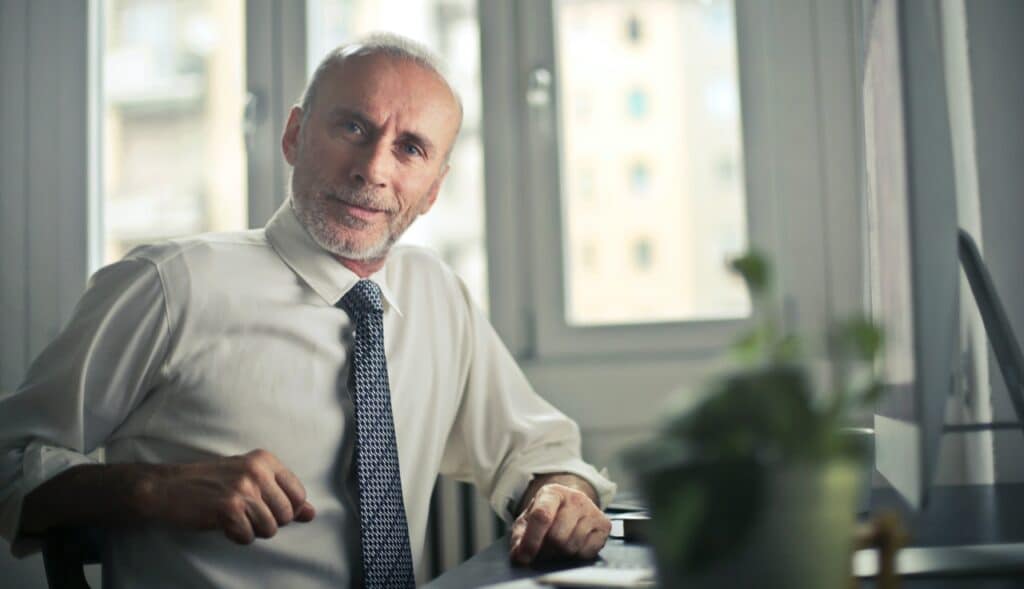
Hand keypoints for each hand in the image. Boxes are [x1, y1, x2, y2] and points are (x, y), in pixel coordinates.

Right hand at [138, 449, 315, 543]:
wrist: (167, 487)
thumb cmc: (210, 484)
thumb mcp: (249, 480)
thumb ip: (283, 495)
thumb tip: (312, 514)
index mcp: (266, 460)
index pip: (299, 494)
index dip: (286, 509)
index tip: (265, 507)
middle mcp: (258, 471)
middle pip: (286, 515)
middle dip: (268, 522)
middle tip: (244, 513)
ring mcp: (244, 488)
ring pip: (270, 528)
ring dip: (251, 530)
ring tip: (233, 517)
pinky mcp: (229, 508)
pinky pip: (248, 536)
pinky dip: (236, 536)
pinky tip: (223, 523)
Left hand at [509, 482, 610, 564]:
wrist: (571, 505)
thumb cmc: (548, 514)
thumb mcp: (528, 520)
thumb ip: (520, 537)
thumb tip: (519, 555)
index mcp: (552, 492)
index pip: (541, 516)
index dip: (531, 541)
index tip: (524, 557)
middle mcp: (575, 498)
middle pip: (557, 537)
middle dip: (547, 549)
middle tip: (544, 548)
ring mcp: (592, 510)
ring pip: (572, 546)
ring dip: (561, 553)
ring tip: (557, 546)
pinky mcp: (604, 525)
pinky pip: (587, 552)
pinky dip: (577, 555)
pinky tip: (573, 545)